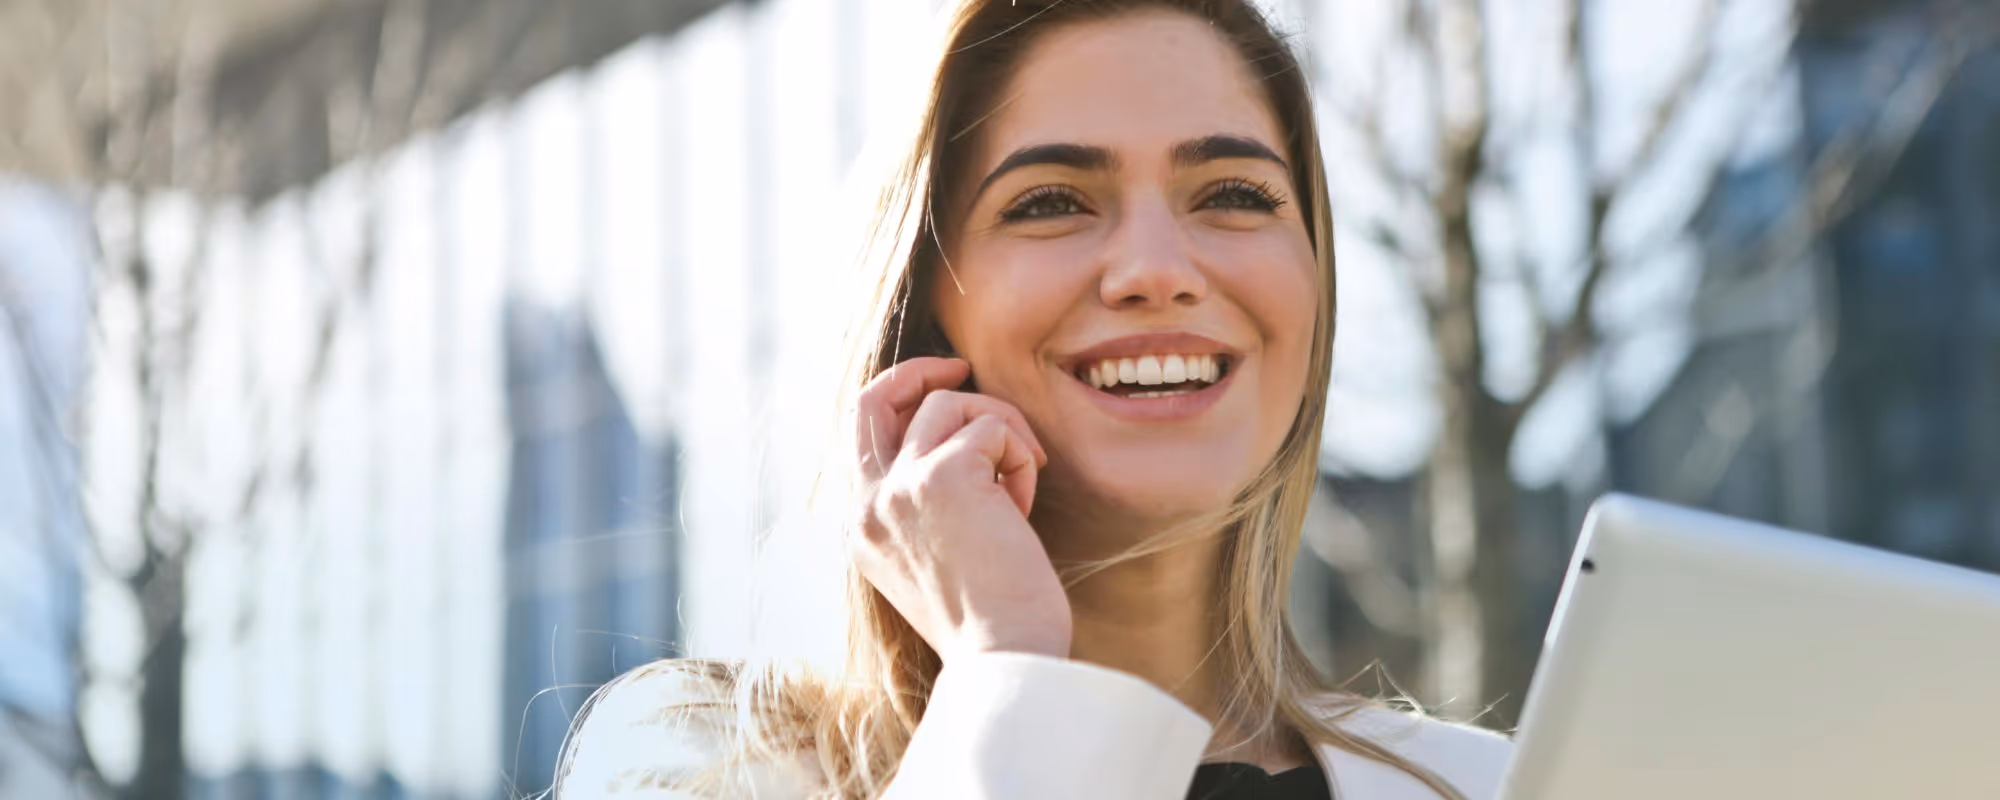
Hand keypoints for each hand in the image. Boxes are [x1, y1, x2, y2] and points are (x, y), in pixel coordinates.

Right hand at [849, 357, 1071, 660]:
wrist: (1004, 656)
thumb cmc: (990, 619)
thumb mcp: (935, 559)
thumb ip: (924, 506)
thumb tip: (957, 442)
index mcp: (861, 528)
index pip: (860, 435)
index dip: (900, 401)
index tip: (942, 392)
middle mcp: (868, 505)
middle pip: (872, 398)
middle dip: (918, 371)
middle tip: (962, 367)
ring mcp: (899, 488)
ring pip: (950, 404)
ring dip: (1000, 430)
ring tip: (1021, 480)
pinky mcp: (943, 476)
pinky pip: (993, 427)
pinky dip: (1020, 455)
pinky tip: (1025, 506)